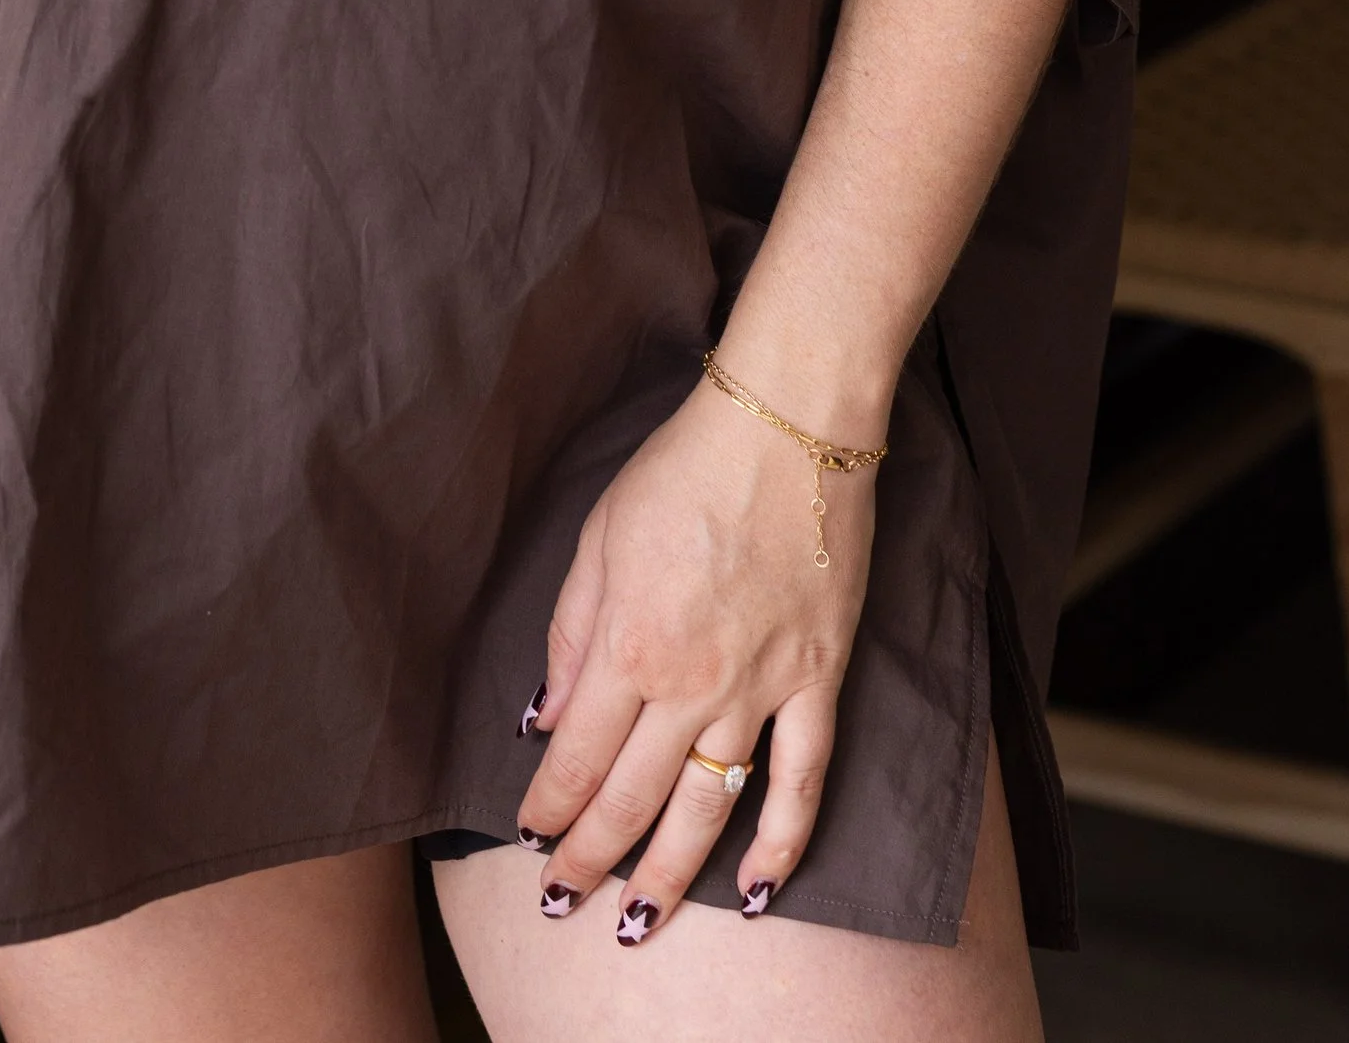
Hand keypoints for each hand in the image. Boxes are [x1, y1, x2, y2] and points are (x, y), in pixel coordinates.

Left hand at [516, 371, 875, 940]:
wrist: (788, 425)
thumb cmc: (683, 467)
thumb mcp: (598, 536)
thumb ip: (570, 636)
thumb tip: (544, 720)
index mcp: (628, 645)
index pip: (575, 758)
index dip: (548, 810)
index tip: (529, 843)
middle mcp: (691, 683)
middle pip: (634, 799)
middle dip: (591, 859)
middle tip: (565, 905)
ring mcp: (761, 689)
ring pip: (709, 809)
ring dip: (669, 874)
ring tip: (637, 924)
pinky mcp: (818, 679)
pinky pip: (803, 781)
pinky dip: (782, 843)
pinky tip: (755, 891)